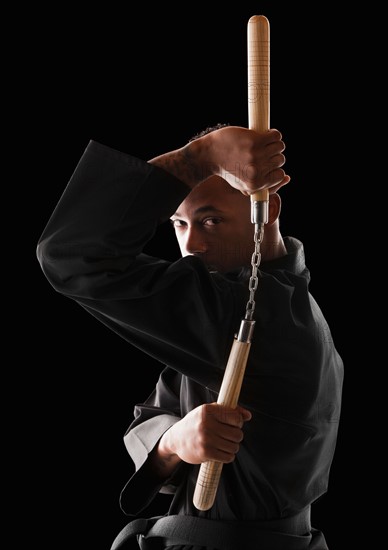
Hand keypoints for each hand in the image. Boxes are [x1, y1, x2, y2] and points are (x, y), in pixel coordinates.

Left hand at [149, 125, 289, 192]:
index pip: (280, 175)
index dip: (274, 168)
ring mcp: (256, 156)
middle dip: (273, 155)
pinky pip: (276, 135)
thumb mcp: (245, 185)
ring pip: (280, 147)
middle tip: (260, 152)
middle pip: (280, 160)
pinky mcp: (254, 141)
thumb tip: (288, 178)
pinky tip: (263, 134)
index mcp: (256, 185)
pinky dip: (273, 134)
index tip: (266, 164)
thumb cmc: (228, 170)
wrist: (209, 155)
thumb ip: (266, 185)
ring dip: (273, 143)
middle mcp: (257, 172)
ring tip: (262, 143)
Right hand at [159, 402, 251, 464]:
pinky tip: (221, 451)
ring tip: (224, 444)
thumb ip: (230, 410)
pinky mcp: (205, 453)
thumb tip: (248, 415)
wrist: (176, 439)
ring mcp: (205, 439)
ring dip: (232, 447)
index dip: (238, 422)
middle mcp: (206, 424)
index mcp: (208, 410)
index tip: (233, 424)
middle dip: (236, 436)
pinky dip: (228, 456)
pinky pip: (228, 457)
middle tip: (228, 435)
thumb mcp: (210, 411)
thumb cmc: (197, 423)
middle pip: (237, 434)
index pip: (235, 417)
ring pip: (234, 446)